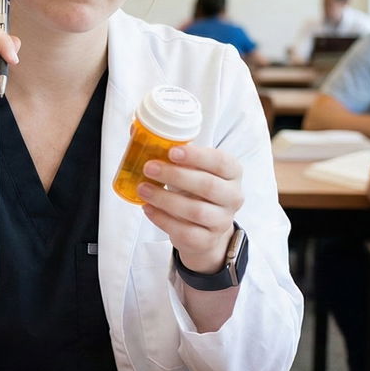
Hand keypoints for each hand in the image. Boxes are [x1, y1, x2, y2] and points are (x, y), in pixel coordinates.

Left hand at [136, 145, 243, 273]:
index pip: (221, 162)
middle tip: (149, 167)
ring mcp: (222, 221)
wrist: (205, 228)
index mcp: (232, 173)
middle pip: (207, 186)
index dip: (197, 156)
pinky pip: (185, 231)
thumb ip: (172, 150)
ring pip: (195, 211)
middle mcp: (233, 197)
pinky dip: (163, 219)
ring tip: (143, 188)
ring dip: (165, 198)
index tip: (172, 151)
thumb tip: (136, 130)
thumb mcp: (191, 168)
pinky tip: (148, 208)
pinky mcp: (207, 240)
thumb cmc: (195, 190)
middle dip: (175, 175)